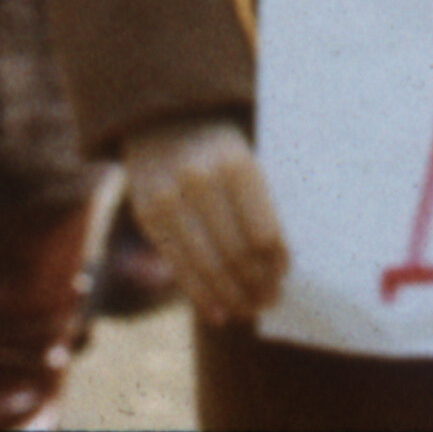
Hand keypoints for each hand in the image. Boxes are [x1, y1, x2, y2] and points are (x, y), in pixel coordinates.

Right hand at [122, 117, 288, 325]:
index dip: (276, 262)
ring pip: (207, 265)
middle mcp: (201, 179)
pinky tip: (220, 312)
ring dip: (233, 296)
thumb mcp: (246, 159)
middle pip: (236, 253)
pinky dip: (202, 295)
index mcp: (237, 163)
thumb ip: (258, 205)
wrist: (164, 119)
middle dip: (257, 284)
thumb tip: (278, 267)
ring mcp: (168, 197)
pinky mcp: (147, 214)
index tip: (285, 276)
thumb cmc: (221, 149)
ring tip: (251, 309)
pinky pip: (178, 266)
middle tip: (271, 300)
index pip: (262, 232)